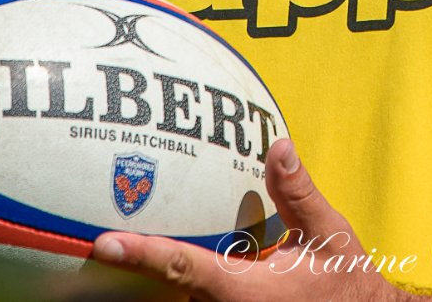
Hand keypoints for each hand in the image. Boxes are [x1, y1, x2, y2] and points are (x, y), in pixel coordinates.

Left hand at [93, 139, 397, 301]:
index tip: (106, 243)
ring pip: (174, 301)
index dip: (144, 255)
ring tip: (98, 260)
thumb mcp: (329, 234)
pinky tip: (146, 266)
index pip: (185, 268)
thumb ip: (299, 192)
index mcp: (246, 290)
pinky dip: (169, 285)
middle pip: (163, 293)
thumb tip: (277, 145)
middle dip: (126, 274)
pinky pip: (189, 300)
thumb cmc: (345, 283)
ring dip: (143, 282)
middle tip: (86, 249)